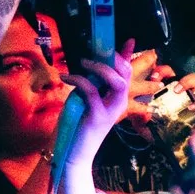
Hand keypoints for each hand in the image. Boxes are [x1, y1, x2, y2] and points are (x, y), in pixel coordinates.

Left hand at [65, 46, 137, 167]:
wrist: (75, 153)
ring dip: (100, 68)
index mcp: (118, 98)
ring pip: (117, 81)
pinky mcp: (98, 115)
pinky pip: (92, 91)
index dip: (127, 55)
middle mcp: (119, 102)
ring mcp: (111, 109)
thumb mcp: (85, 100)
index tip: (128, 40)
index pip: (127, 72)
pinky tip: (66, 77)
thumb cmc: (78, 126)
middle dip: (114, 58)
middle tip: (96, 52)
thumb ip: (91, 84)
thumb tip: (89, 64)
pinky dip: (78, 80)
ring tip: (83, 61)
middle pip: (126, 74)